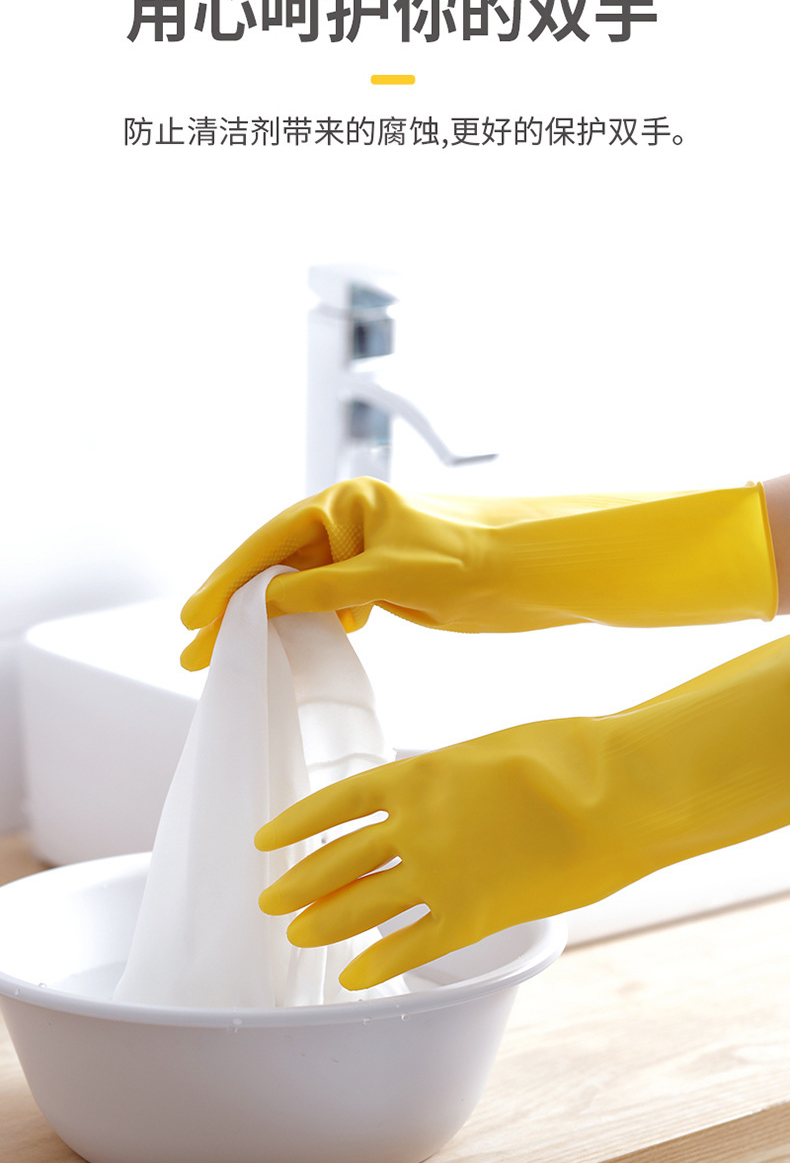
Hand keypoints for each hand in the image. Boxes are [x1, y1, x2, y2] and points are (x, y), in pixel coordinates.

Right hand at [181, 477, 776, 668]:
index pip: (271, 543)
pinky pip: (326, 606)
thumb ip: (327, 590)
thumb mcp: (392, 576)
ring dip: (265, 622)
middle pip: (274, 566)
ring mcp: (362, 556)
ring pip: (297, 590)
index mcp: (347, 504)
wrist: (530, 577)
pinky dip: (303, 628)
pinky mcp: (380, 585)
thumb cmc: (472, 563)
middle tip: (194, 651)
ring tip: (228, 658)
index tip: (193, 619)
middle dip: (235, 608)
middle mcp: (348, 524)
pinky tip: (288, 650)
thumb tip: (267, 604)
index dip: (228, 581)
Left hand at [255, 635, 789, 988]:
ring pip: (365, 906)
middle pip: (339, 860)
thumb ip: (449, 780)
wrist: (613, 790)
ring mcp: (442, 871)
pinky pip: (413, 945)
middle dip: (300, 883)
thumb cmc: (565, 757)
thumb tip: (432, 796)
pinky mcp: (476, 913)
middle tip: (270, 901)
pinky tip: (354, 976)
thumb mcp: (490, 752)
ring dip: (327, 924)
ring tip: (298, 937)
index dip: (296, 824)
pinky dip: (379, 963)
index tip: (266, 840)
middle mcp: (416, 825)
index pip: (336, 804)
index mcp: (417, 774)